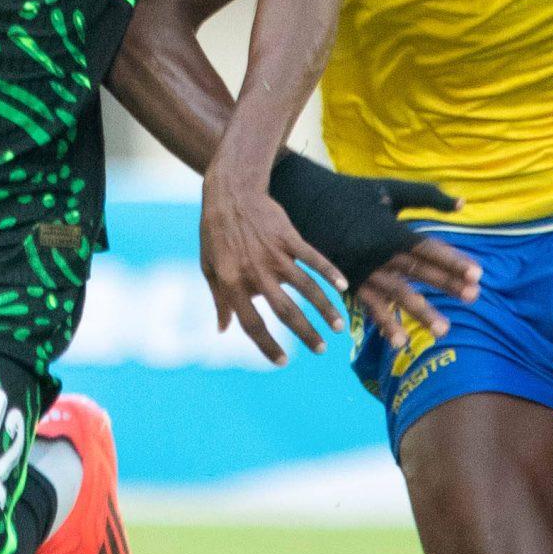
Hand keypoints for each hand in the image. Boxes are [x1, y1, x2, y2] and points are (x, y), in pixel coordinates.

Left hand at [200, 171, 349, 366]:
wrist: (230, 192)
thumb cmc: (215, 232)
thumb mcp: (208, 267)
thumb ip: (218, 300)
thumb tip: (222, 330)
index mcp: (231, 282)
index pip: (252, 323)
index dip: (267, 346)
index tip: (282, 361)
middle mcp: (255, 272)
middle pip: (285, 312)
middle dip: (306, 334)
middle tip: (321, 350)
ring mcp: (274, 254)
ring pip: (306, 288)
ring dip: (325, 310)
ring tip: (338, 328)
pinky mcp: (288, 237)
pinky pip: (313, 259)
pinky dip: (330, 273)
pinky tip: (344, 286)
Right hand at [264, 157, 481, 351]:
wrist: (301, 200)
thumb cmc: (350, 193)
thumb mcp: (388, 190)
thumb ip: (426, 196)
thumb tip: (463, 205)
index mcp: (389, 229)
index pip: (428, 247)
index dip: (453, 260)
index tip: (478, 273)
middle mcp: (377, 252)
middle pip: (417, 271)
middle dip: (445, 284)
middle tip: (473, 298)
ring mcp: (362, 270)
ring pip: (396, 293)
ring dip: (420, 311)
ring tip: (443, 329)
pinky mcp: (346, 281)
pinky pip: (368, 304)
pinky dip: (383, 321)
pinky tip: (399, 340)